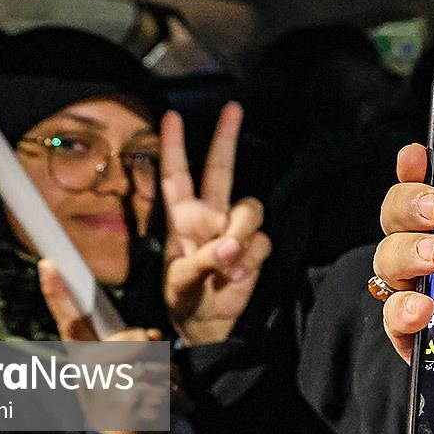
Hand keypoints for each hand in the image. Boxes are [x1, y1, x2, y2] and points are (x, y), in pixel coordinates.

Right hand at [38, 259, 168, 433]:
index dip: (58, 294)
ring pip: (158, 360)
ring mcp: (106, 386)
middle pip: (136, 337)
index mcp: (84, 361)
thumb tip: (153, 336)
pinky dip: (175, 400)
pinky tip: (161, 414)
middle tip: (148, 379)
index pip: (69, 323)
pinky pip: (166, 384)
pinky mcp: (127, 403)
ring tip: (155, 399)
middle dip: (154, 352)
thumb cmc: (125, 408)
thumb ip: (129, 349)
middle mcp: (89, 372)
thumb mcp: (117, 377)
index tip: (48, 264)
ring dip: (169, 379)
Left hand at [159, 104, 271, 345]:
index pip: (177, 174)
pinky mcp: (254, 247)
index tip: (171, 116)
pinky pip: (262, 241)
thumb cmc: (184, 299)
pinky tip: (237, 277)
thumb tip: (232, 245)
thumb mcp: (182, 282)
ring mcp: (233, 229)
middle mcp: (210, 215)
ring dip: (243, 233)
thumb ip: (205, 260)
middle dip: (226, 136)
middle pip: (221, 168)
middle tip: (234, 107)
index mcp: (182, 218)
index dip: (173, 146)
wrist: (207, 326)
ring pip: (251, 208)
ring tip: (228, 265)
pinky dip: (251, 260)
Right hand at [375, 143, 433, 363]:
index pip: (425, 185)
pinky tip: (423, 309)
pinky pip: (390, 314)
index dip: (415, 166)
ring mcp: (411, 291)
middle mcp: (424, 253)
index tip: (419, 151)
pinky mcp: (407, 334)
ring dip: (409, 250)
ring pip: (387, 258)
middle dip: (413, 201)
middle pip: (397, 214)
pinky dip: (402, 309)